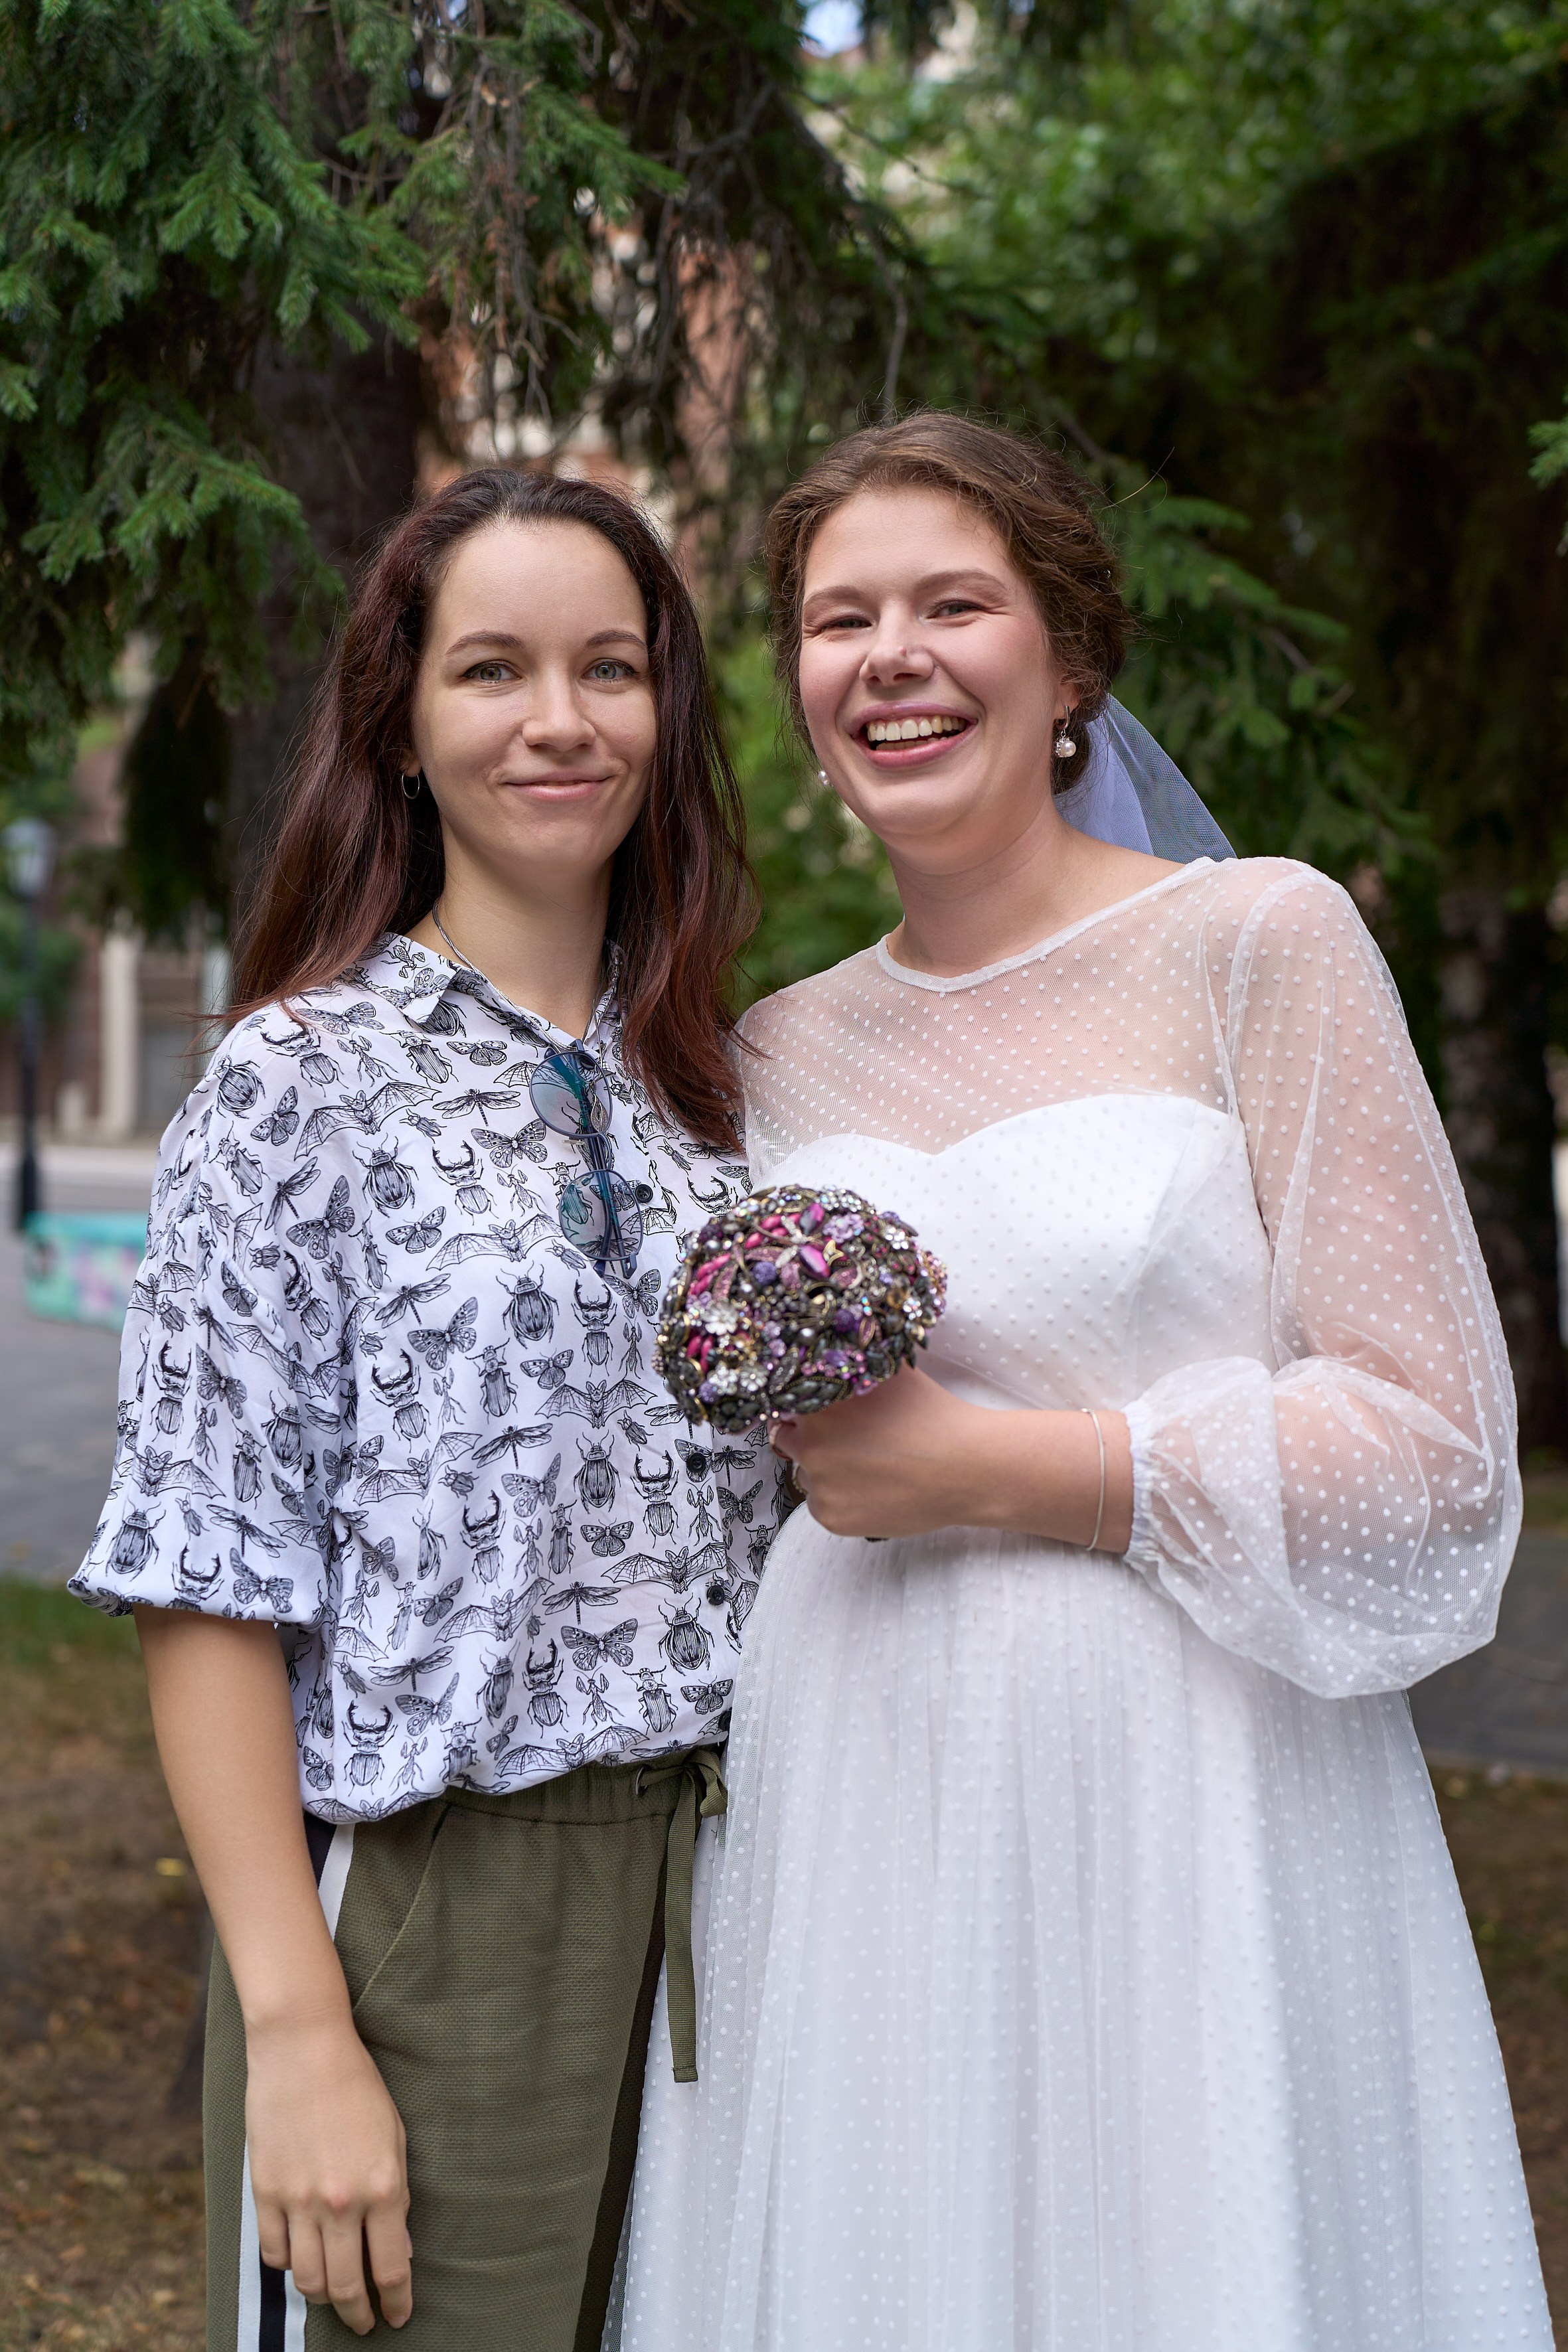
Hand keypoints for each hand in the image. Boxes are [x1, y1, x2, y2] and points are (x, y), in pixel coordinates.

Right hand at [246, 2014, 411, 2333]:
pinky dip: (288, 2267)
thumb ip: (397, 2196)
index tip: (398, 2317)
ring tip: (333, 2298)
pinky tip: (300, 2263)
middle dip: (359, 2314)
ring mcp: (298, 2200)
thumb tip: (400, 2248)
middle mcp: (341, 2202)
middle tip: (365, 2323)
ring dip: (323, 2299)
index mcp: (382, 2187)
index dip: (397, 2301)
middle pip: (346, 2286)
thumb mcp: (394, 2137)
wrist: (303, 2047)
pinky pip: (273, 2253)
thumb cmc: (358, 2085)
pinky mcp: (264, 2192)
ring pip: (308, 2279)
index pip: (392, 2268)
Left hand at [771, 1367, 1131, 1549]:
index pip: (784, 1403)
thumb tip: (833, 1335)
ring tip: (866, 1462)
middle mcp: (809, 1445)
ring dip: (825, 1469)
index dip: (801, 1405)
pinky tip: (871, 1486)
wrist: (965, 1466)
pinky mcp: (832, 1517)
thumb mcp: (891, 1371)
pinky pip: (820, 1505)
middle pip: (788, 1438)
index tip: (818, 1410)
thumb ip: (855, 1357)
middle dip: (810, 1436)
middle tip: (847, 1438)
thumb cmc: (932, 1414)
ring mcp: (819, 1485)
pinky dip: (838, 1498)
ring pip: (806, 1474)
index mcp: (818, 1405)